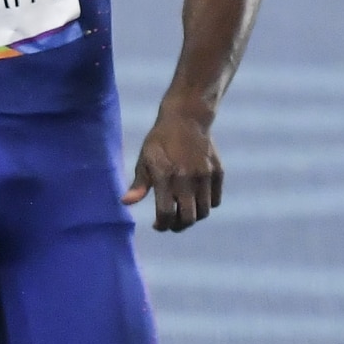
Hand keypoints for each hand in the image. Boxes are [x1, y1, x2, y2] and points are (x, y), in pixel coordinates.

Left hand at [126, 109, 220, 230]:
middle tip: (170, 223)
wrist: (187, 118)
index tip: (157, 225)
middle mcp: (188, 178)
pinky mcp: (218, 172)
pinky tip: (195, 200)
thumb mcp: (145, 159)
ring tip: (182, 213)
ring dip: (192, 217)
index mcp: (166, 175)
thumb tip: (125, 203)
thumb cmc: (160, 140)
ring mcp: (205, 175)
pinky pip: (215, 200)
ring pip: (204, 212)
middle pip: (188, 217)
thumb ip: (139, 184)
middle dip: (178, 226)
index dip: (161, 225)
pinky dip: (206, 205)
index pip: (166, 213)